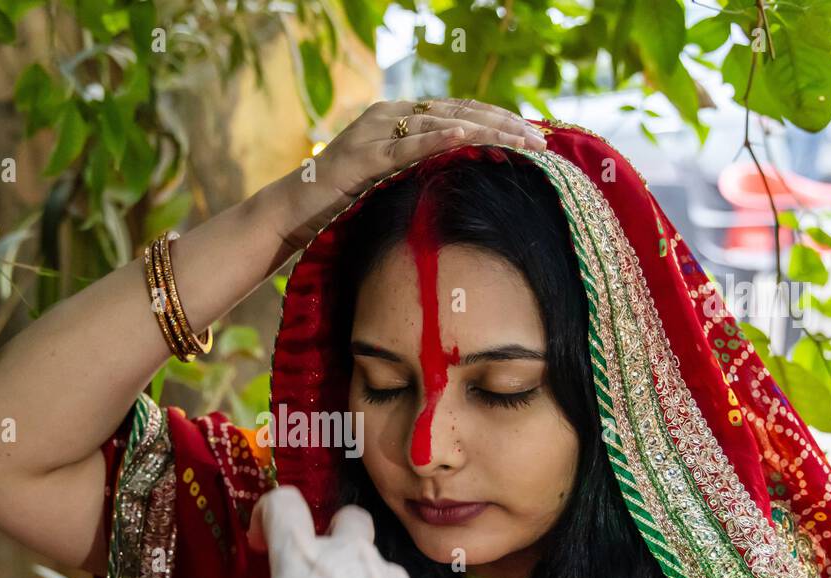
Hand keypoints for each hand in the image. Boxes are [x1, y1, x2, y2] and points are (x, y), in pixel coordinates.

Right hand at [272, 98, 546, 253]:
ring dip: (486, 131)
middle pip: (457, 112)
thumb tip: (464, 184)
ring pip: (440, 124)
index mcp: (396, 118)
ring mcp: (373, 132)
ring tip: (521, 141)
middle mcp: (387, 116)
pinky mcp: (362, 157)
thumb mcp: (388, 184)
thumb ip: (418, 173)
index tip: (534, 134)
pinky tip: (470, 135)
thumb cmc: (339, 207)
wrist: (289, 213)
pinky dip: (440, 139)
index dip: (497, 119)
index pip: (457, 111)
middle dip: (504, 124)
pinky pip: (408, 146)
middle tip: (541, 140)